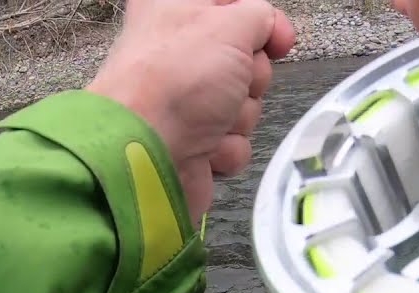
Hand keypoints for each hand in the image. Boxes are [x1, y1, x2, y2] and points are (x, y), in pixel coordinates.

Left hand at [87, 0, 294, 218]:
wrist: (145, 152)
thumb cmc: (176, 80)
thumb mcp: (230, 25)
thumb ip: (259, 16)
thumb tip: (270, 29)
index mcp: (175, 10)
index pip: (232, 6)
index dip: (259, 22)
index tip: (273, 40)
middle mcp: (178, 55)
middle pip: (246, 60)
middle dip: (250, 77)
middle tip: (230, 82)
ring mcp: (186, 102)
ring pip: (243, 105)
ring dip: (238, 115)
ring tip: (210, 120)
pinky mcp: (194, 143)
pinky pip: (233, 141)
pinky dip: (226, 147)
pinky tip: (205, 146)